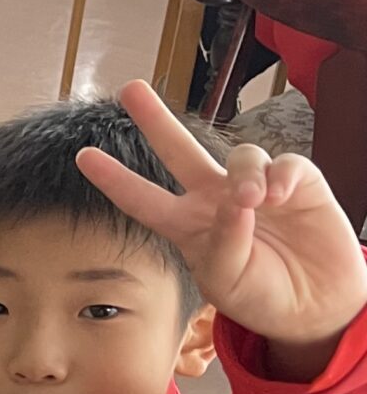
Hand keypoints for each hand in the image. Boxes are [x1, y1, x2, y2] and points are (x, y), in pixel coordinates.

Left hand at [78, 81, 366, 349]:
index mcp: (186, 226)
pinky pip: (286, 163)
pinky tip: (281, 196)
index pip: (142, 199)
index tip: (83, 156)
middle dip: (155, 120)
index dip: (114, 179)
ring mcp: (254, 186)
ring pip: (241, 156)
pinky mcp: (297, 183)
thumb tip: (235, 202)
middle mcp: (215, 198)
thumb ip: (224, 245)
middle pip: (178, 151)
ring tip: (253, 202)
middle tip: (130, 89)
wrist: (311, 304)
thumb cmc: (259, 295)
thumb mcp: (228, 282)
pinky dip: (282, 175)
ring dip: (245, 175)